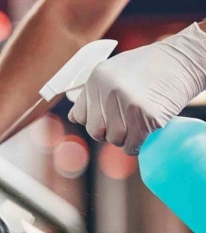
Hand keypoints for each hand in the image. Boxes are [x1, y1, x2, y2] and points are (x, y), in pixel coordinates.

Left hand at [69, 23, 205, 154]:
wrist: (185, 59)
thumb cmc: (149, 67)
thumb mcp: (113, 71)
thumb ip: (93, 93)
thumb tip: (74, 117)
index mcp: (96, 78)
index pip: (80, 116)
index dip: (93, 121)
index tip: (106, 118)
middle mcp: (108, 90)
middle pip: (95, 132)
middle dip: (108, 132)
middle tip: (123, 123)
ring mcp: (127, 104)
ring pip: (114, 140)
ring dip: (124, 138)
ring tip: (136, 124)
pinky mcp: (146, 117)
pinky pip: (131, 146)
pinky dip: (136, 146)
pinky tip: (143, 134)